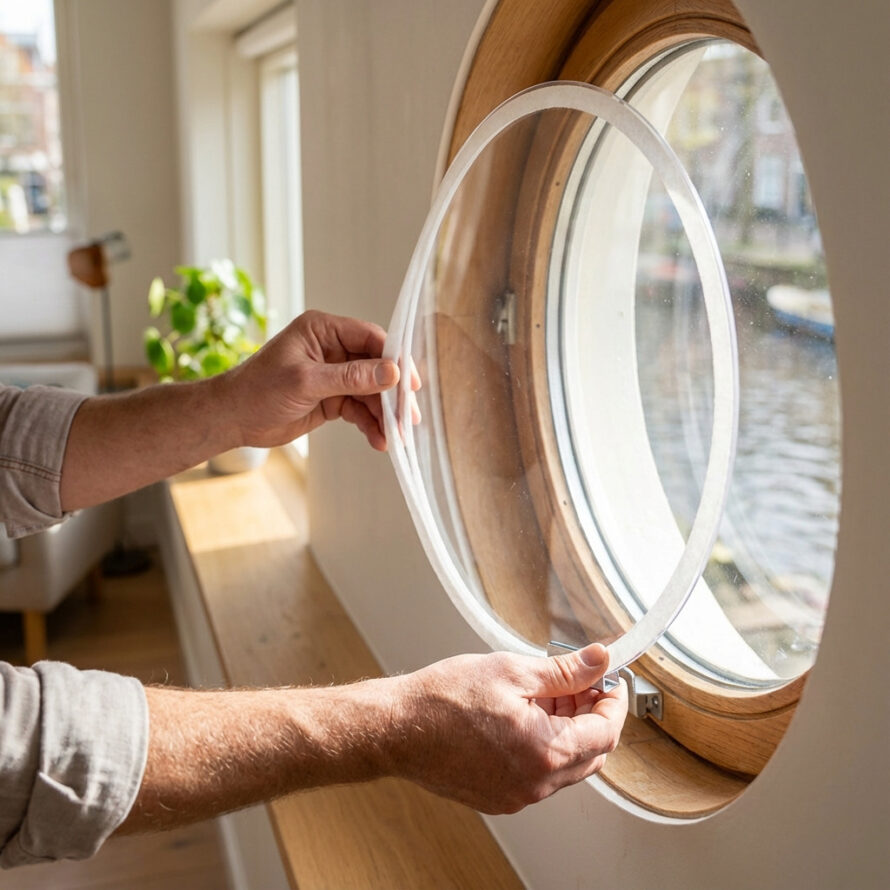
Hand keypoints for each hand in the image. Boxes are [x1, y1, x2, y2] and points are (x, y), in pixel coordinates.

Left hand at [223, 310, 399, 449]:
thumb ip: (351, 377)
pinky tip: (379, 439)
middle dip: (392, 394)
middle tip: (408, 417)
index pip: (370, 338)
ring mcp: (334, 374)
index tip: (410, 383)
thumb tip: (391, 373)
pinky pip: (360, 409)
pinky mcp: (333, 398)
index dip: (394, 359)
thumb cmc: (258, 390)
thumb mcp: (307, 381)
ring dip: (384, 414)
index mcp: (323, 330)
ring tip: (395, 437)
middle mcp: (332, 348)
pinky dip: (370, 424)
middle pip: (376, 367)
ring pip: (371, 392)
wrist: (233, 419)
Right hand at [387, 643, 626, 813]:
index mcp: (545, 752)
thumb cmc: (444, 700)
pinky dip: (544, 745)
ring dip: (568, 729)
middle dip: (592, 714)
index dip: (613, 701)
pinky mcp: (499, 797)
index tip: (609, 679)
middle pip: (590, 753)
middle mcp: (536, 783)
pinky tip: (526, 714)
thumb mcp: (512, 671)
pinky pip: (539, 773)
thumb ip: (564, 671)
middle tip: (580, 681)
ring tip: (547, 692)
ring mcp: (517, 795)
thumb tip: (599, 660)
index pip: (606, 734)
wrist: (397, 728)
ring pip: (565, 765)